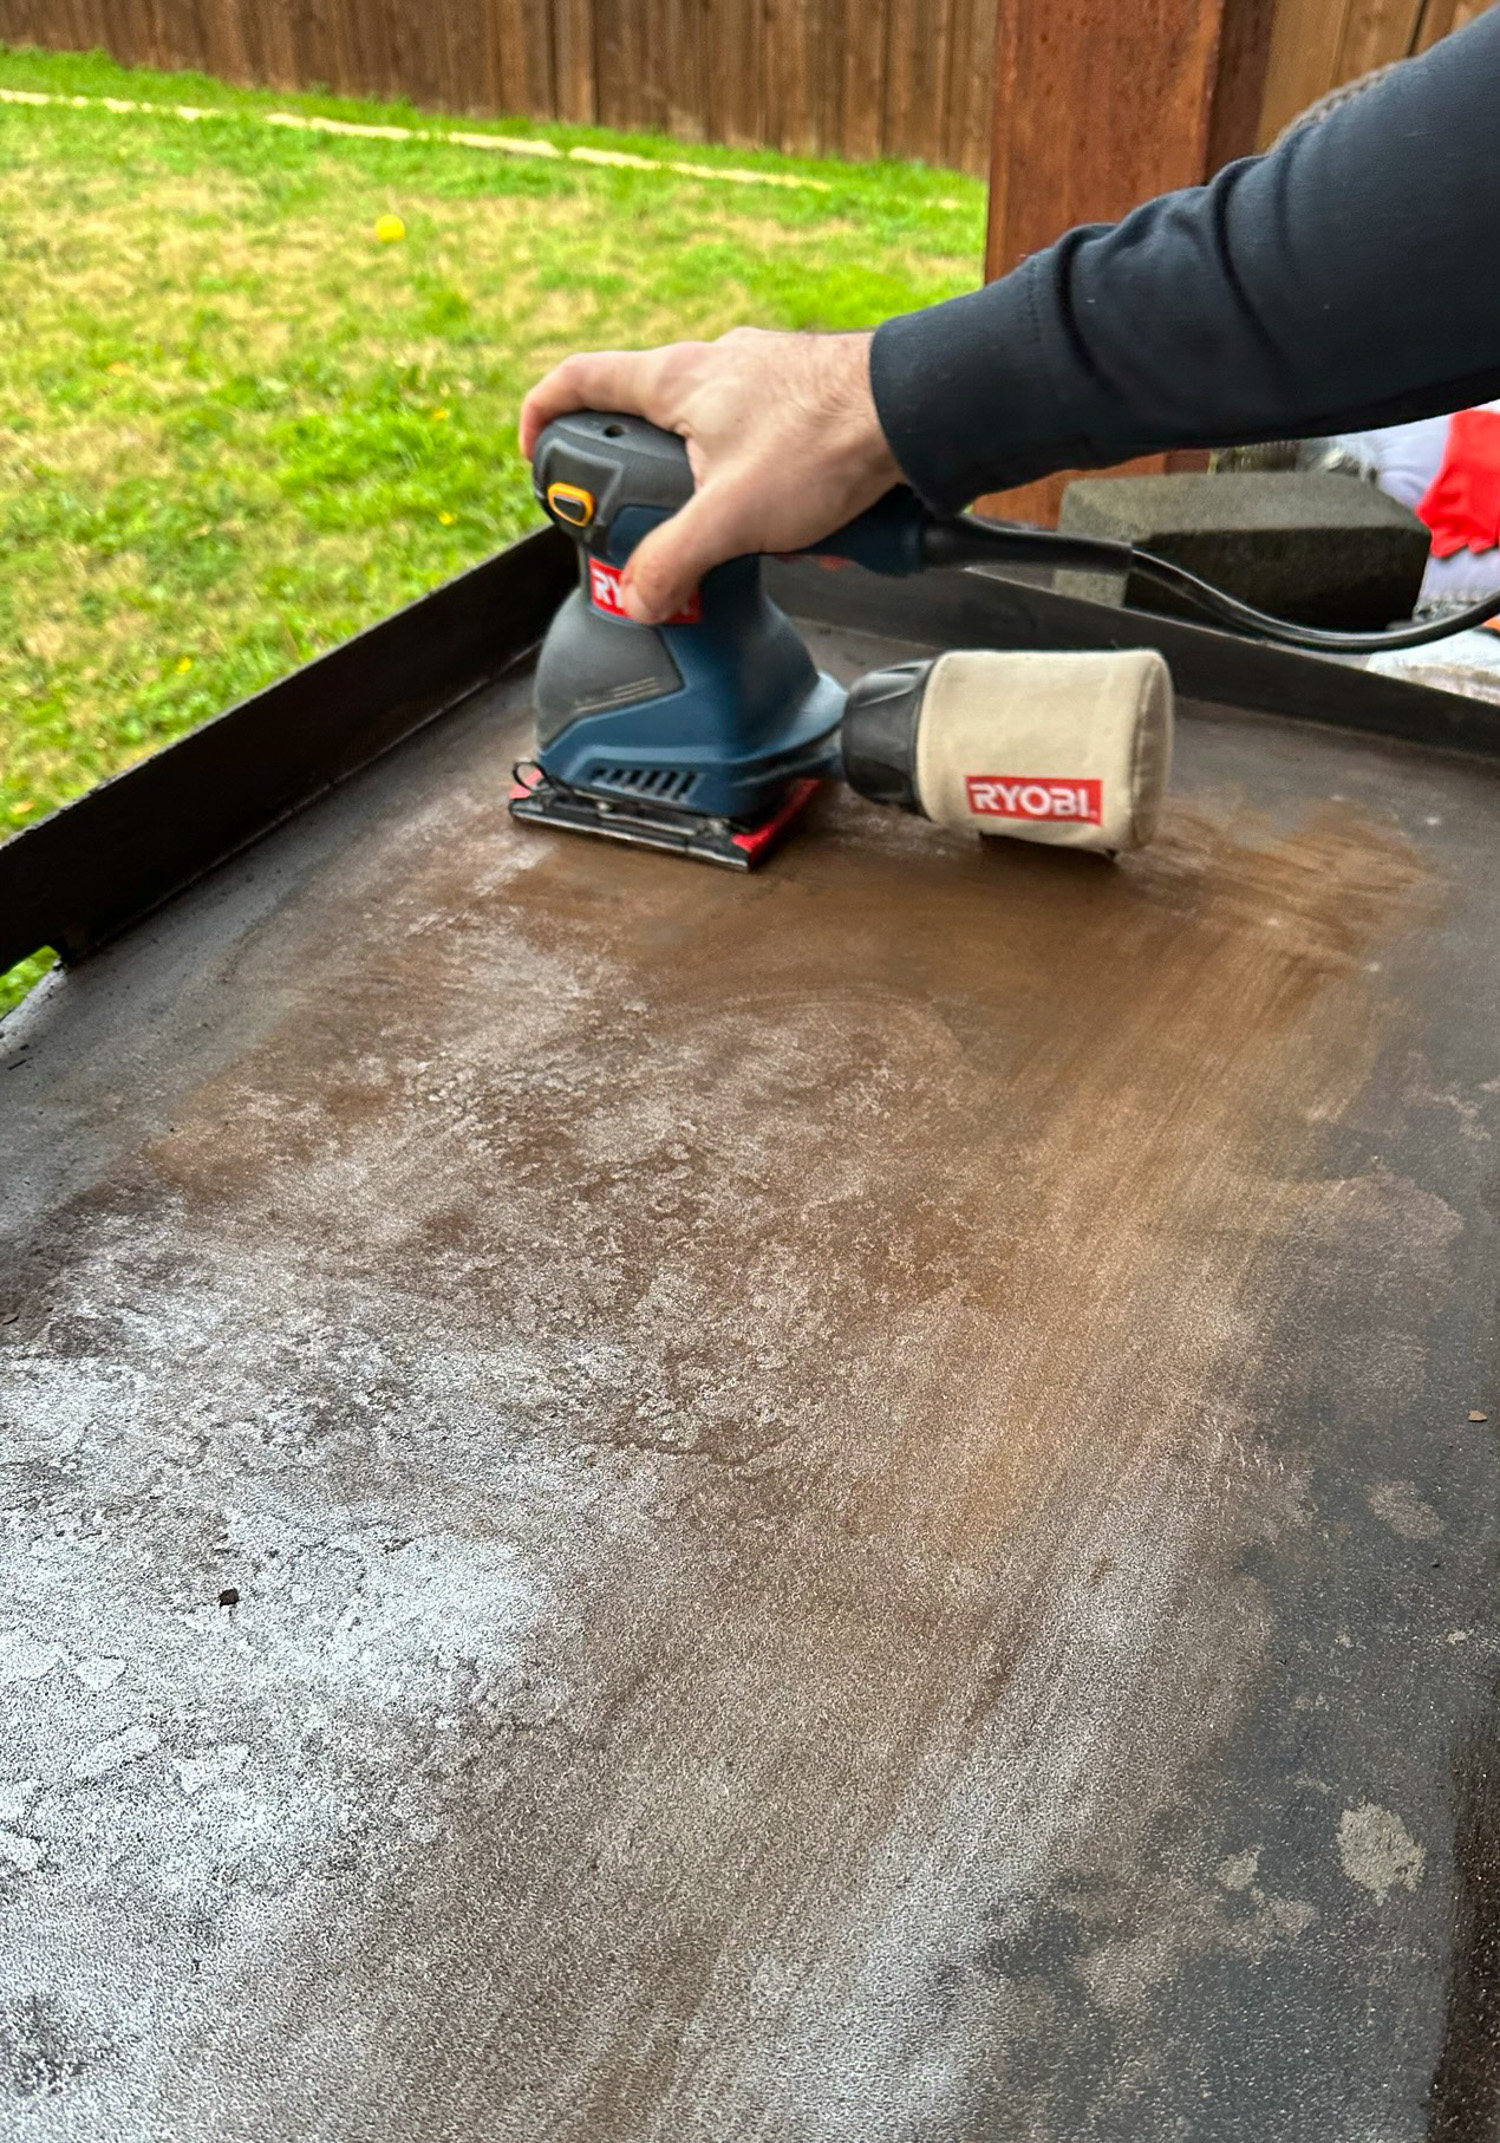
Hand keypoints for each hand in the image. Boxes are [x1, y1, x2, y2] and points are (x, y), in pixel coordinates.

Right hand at [520, 328, 900, 623]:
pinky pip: (767, 451)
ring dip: (725, 499)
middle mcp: (712, 367)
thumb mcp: (731, 517)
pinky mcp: (802, 400)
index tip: (536, 456)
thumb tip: (640, 597)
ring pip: (713, 445)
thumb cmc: (826, 439)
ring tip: (758, 538)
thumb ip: (674, 561)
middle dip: (656, 491)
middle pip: (648, 425)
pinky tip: (805, 526)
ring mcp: (760, 379)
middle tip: (662, 536)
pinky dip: (774, 493)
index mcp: (674, 380)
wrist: (916, 411)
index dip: (543, 416)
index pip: (579, 380)